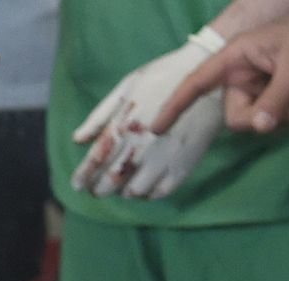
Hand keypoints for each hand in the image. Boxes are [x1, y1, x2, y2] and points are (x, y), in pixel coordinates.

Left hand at [72, 29, 227, 199]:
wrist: (210, 77)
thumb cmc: (165, 77)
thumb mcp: (128, 87)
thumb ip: (101, 115)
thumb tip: (78, 140)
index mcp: (124, 126)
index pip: (95, 160)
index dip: (83, 176)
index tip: (77, 185)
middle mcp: (141, 147)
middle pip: (111, 181)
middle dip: (99, 188)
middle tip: (95, 190)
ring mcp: (163, 160)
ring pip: (133, 192)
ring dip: (122, 192)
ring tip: (119, 188)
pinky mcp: (183, 167)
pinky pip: (159, 193)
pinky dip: (147, 194)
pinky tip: (143, 187)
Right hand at [150, 0, 288, 136]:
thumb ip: (276, 99)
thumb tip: (257, 128)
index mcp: (236, 58)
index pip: (198, 83)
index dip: (176, 105)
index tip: (157, 129)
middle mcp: (243, 75)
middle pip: (236, 115)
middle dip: (262, 116)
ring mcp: (260, 87)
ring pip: (257, 121)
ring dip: (284, 115)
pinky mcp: (276, 96)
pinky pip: (274, 120)